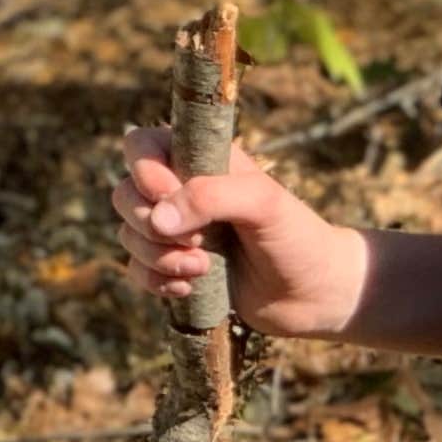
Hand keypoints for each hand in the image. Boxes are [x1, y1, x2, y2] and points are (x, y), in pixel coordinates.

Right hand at [110, 135, 359, 338]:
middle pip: (124, 194)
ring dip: (158, 257)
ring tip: (202, 267)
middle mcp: (180, 191)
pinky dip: (156, 282)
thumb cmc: (297, 236)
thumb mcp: (262, 203)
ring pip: (128, 235)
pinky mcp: (175, 268)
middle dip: (150, 225)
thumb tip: (158, 220)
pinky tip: (189, 289)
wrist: (316, 295)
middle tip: (201, 240)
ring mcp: (177, 231)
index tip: (170, 195)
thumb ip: (209, 197)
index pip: (140, 146)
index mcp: (199, 159)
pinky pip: (136, 271)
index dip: (144, 172)